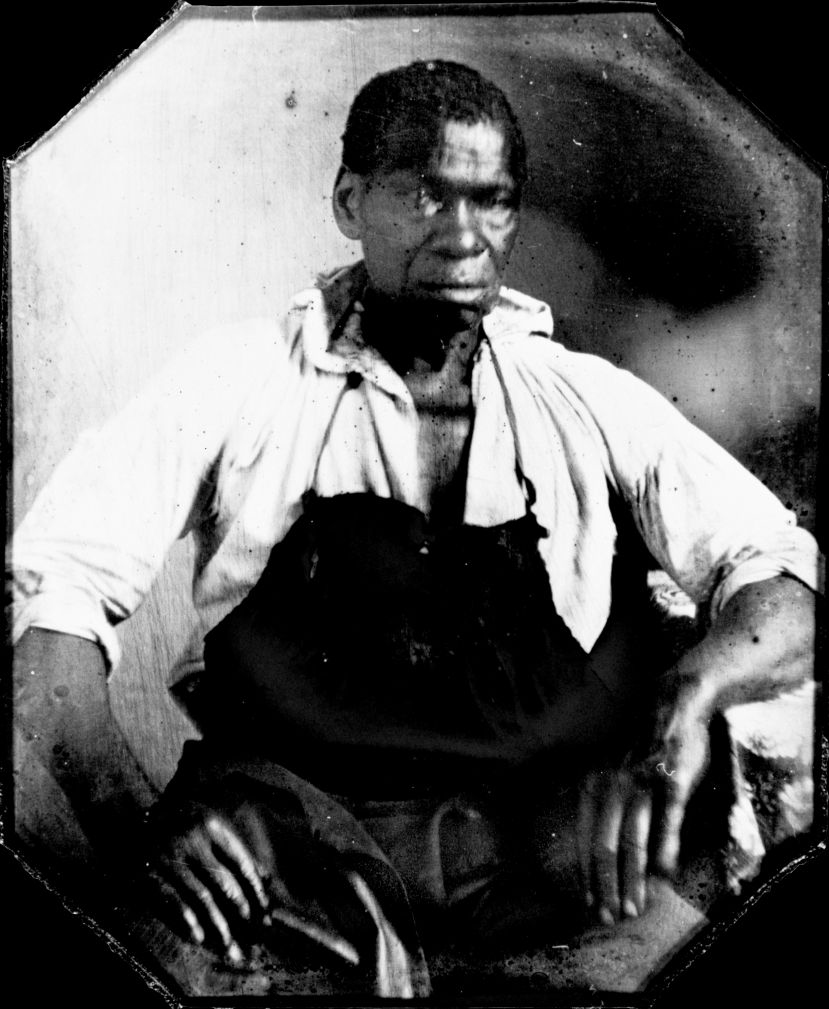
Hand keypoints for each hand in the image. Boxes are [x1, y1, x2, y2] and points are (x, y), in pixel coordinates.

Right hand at [144, 793, 279, 964]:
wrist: (130, 818)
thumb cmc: (180, 824)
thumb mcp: (209, 827)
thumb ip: (235, 850)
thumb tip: (267, 879)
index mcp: (211, 825)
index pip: (241, 861)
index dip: (255, 889)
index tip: (266, 912)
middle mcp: (192, 838)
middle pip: (224, 881)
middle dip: (242, 910)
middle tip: (254, 933)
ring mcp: (169, 856)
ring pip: (201, 896)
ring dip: (218, 923)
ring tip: (229, 944)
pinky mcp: (149, 872)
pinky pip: (172, 900)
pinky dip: (187, 920)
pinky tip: (199, 937)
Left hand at [576, 674, 711, 923]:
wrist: (672, 706)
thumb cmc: (641, 745)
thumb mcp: (608, 769)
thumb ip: (598, 802)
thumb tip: (588, 843)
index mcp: (593, 784)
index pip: (584, 840)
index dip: (586, 875)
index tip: (589, 905)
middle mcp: (612, 785)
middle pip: (604, 846)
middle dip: (607, 886)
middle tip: (611, 917)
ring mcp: (642, 783)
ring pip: (633, 840)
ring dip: (633, 879)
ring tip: (636, 907)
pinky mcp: (672, 781)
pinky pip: (667, 822)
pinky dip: (664, 851)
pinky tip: (665, 876)